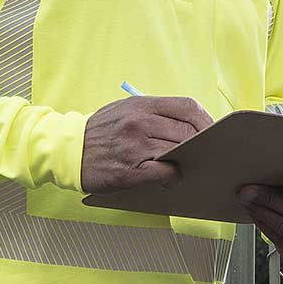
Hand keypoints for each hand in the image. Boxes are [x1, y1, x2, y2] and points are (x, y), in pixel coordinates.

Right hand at [81, 95, 212, 192]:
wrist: (69, 149)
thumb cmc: (101, 132)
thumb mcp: (125, 110)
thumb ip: (155, 113)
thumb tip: (189, 124)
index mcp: (141, 105)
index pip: (187, 108)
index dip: (206, 121)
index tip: (214, 132)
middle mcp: (139, 123)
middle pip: (187, 132)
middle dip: (202, 145)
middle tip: (207, 153)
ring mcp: (134, 147)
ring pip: (178, 153)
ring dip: (187, 162)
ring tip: (188, 165)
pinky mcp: (129, 171)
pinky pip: (164, 173)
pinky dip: (173, 177)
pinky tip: (170, 178)